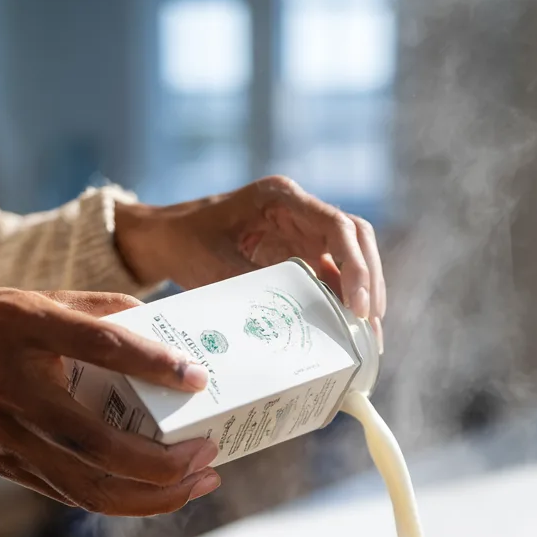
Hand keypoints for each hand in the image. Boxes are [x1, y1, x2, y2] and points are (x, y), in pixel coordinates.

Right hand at [0, 289, 220, 515]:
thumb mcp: (38, 300)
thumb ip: (102, 311)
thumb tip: (167, 331)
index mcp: (24, 329)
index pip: (102, 346)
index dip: (155, 365)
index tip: (198, 379)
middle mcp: (13, 389)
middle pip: (101, 445)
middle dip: (165, 462)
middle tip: (208, 452)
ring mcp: (8, 437)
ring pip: (90, 487)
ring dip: (153, 496)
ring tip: (197, 483)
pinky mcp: (8, 467)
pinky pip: (74, 494)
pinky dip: (123, 500)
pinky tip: (159, 493)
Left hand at [115, 176, 385, 347]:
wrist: (165, 238)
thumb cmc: (185, 242)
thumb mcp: (214, 265)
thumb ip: (255, 286)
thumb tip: (295, 323)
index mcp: (281, 199)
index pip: (337, 226)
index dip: (356, 267)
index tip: (358, 307)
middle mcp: (299, 210)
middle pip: (355, 239)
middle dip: (369, 281)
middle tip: (370, 325)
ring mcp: (302, 231)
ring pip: (350, 257)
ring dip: (362, 293)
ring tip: (368, 337)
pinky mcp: (299, 253)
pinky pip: (332, 274)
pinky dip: (343, 301)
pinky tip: (348, 332)